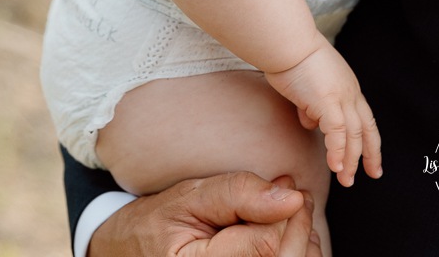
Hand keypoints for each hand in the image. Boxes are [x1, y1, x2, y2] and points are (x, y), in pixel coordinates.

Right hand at [87, 172, 320, 256]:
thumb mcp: (191, 196)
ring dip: (302, 244)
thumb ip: (239, 193)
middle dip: (299, 226)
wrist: (135, 254)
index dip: (285, 213)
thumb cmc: (161, 223)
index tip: (290, 187)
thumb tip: (291, 195)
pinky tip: (287, 239)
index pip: (266, 245)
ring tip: (292, 215)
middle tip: (299, 196)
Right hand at [266, 39, 381, 187]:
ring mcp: (340, 96)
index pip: (365, 118)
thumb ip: (312, 104)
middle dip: (369, 155)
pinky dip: (337, 152)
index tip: (371, 159)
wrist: (286, 41)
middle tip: (369, 175)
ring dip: (351, 160)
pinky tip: (334, 166)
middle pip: (366, 129)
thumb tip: (311, 121)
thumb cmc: (291, 57)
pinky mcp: (327, 101)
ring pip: (354, 135)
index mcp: (347, 86)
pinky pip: (337, 133)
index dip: (370, 140)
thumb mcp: (308, 85)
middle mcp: (349, 92)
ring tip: (346, 180)